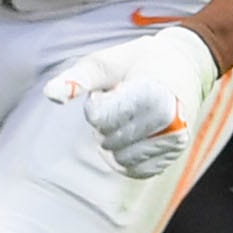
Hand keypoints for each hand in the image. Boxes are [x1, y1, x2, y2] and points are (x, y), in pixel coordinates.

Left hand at [46, 25, 223, 179]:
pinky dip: (125, 155)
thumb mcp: (105, 62)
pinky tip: (134, 134)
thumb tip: (49, 94)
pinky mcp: (172, 157)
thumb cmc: (137, 62)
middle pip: (108, 139)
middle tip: (125, 100)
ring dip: (115, 140)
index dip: (98, 102)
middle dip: (106, 122)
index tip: (117, 87)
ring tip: (132, 116)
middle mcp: (170, 121)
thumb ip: (77, 79)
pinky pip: (134, 170)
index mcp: (154, 94)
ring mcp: (174, 142)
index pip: (100, 118)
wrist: (183, 67)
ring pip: (119, 158)